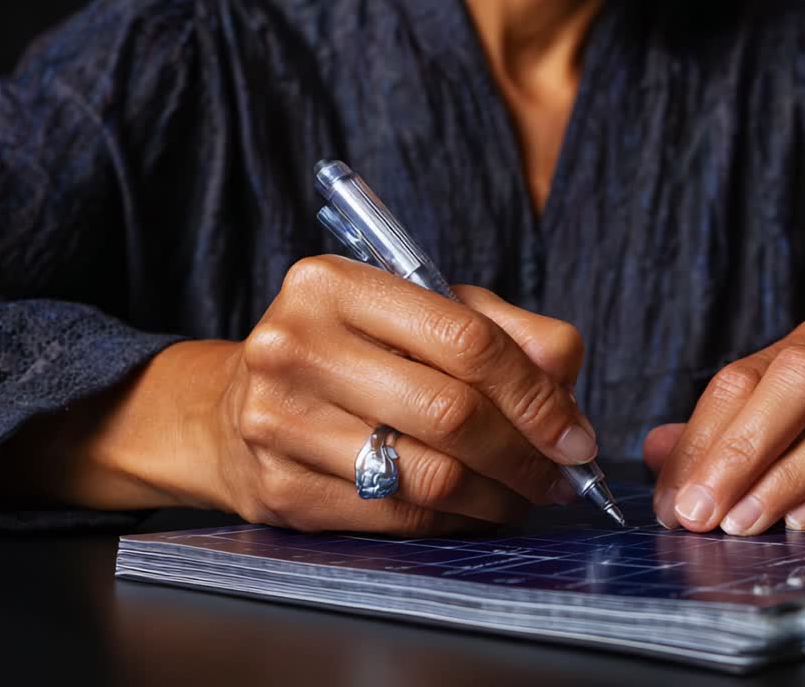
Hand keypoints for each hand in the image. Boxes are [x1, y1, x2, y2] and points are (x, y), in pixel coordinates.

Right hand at [205, 255, 597, 533]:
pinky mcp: (280, 488)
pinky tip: (474, 510)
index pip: (467, 340)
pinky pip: (397, 516)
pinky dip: (454, 520)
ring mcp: (279, 421)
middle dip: (525, 454)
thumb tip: (566, 376)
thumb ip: (505, 331)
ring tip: (524, 494)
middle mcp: (295, 345)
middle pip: (451, 413)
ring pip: (429, 475)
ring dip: (497, 495)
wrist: (231, 409)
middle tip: (559, 475)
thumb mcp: (421, 313)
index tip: (574, 435)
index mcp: (334, 284)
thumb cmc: (348, 353)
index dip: (536, 395)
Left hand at [644, 314, 804, 534]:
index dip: (702, 439)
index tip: (673, 501)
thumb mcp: (795, 432)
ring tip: (747, 522)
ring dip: (791, 473)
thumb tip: (656, 452)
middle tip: (700, 513)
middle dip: (741, 447)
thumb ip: (725, 438)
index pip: (744, 377)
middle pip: (799, 378)